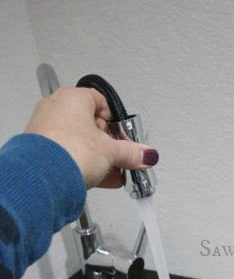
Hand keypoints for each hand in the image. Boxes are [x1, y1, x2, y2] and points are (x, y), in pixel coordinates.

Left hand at [25, 86, 158, 188]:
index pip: (100, 102)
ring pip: (78, 142)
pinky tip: (100, 179)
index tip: (123, 137)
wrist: (44, 177)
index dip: (115, 122)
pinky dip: (83, 165)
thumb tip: (146, 154)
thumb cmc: (71, 150)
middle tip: (118, 157)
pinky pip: (68, 155)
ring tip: (112, 173)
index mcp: (73, 98)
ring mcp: (46, 130)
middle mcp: (56, 109)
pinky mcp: (41, 152)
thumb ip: (131, 153)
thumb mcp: (111, 151)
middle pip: (89, 125)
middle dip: (107, 144)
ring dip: (97, 158)